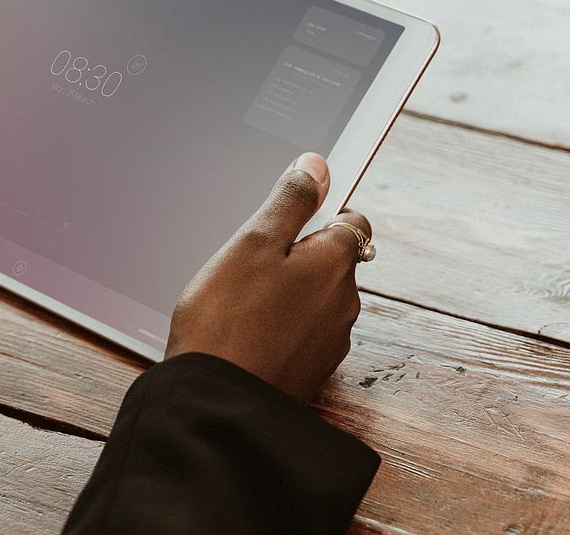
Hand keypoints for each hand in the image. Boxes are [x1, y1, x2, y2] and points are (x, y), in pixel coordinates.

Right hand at [167, 153, 371, 403]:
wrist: (215, 404)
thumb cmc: (227, 319)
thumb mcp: (253, 242)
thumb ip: (290, 201)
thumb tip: (318, 166)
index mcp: (336, 264)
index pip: (354, 222)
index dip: (325, 213)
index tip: (291, 218)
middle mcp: (344, 303)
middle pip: (335, 262)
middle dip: (303, 255)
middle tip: (253, 260)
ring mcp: (331, 342)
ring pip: (318, 299)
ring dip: (292, 292)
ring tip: (243, 299)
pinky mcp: (311, 372)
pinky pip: (304, 333)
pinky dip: (283, 325)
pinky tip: (247, 331)